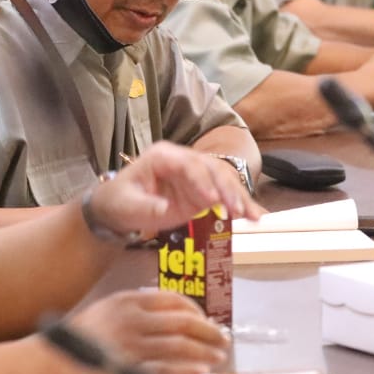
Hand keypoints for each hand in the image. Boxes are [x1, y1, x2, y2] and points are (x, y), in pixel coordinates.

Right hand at [59, 290, 229, 373]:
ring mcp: (133, 345)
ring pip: (180, 346)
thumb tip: (165, 321)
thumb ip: (135, 313)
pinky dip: (187, 371)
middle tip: (223, 340)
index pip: (174, 301)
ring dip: (204, 352)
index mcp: (128, 302)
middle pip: (184, 323)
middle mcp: (134, 320)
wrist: (50, 365)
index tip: (207, 321)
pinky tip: (200, 372)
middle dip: (209, 332)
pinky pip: (167, 370)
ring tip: (217, 358)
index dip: (196, 312)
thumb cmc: (77, 341)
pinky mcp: (130, 371)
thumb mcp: (107, 312)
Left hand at [88, 142, 264, 237]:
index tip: (212, 200)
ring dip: (240, 197)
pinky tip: (255, 215)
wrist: (119, 207)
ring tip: (253, 216)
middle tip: (239, 210)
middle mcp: (184, 161)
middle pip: (212, 168)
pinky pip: (226, 194)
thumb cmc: (121, 202)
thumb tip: (165, 208)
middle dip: (228, 189)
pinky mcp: (203, 192)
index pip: (189, 164)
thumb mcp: (127, 205)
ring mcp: (196, 176)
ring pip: (224, 179)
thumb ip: (146, 207)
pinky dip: (240, 204)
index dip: (202, 180)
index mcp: (163, 157)